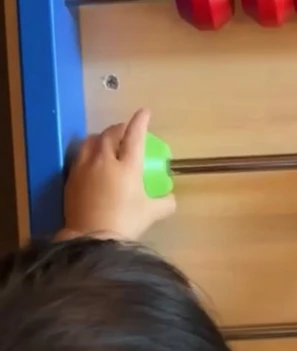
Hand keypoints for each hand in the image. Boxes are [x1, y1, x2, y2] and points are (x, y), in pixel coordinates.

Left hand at [63, 109, 175, 240]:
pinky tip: (91, 160)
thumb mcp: (151, 214)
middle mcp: (105, 160)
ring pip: (91, 141)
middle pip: (110, 134)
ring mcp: (85, 167)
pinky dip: (88, 151)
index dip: (140, 121)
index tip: (144, 112)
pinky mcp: (71, 177)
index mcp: (127, 166)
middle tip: (125, 132)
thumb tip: (171, 198)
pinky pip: (80, 155)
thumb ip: (165, 203)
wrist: (91, 238)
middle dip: (120, 128)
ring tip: (106, 142)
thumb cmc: (125, 223)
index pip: (134, 135)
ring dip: (101, 137)